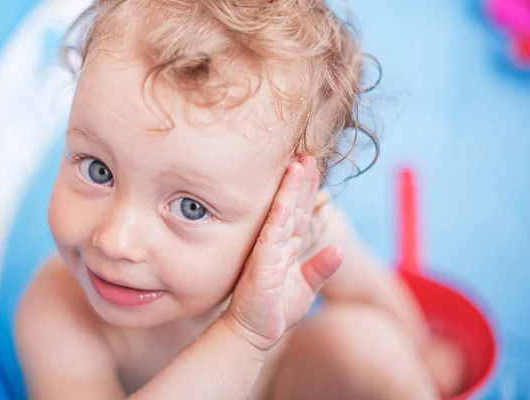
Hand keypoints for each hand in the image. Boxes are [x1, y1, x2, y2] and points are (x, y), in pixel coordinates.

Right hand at [223, 155, 342, 350]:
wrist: (252, 334)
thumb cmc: (274, 312)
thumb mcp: (305, 289)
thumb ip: (321, 269)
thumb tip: (339, 251)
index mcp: (287, 247)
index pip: (300, 213)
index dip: (308, 190)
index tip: (315, 167)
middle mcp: (276, 244)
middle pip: (292, 206)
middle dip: (302, 180)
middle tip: (310, 153)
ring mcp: (267, 252)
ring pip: (282, 214)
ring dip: (291, 190)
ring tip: (300, 164)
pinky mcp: (260, 265)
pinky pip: (271, 237)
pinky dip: (279, 217)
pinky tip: (285, 199)